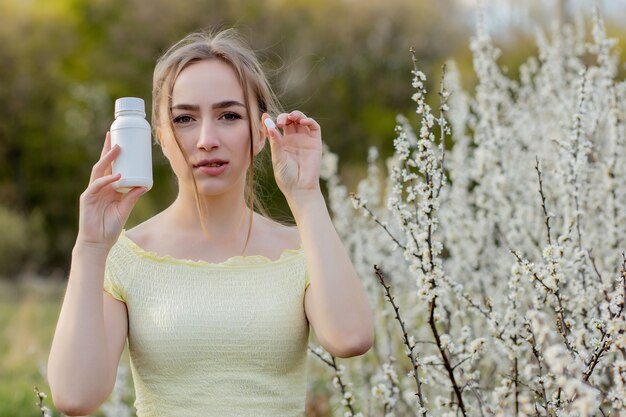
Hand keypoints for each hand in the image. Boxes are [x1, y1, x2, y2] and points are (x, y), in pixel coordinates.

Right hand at [76, 132, 146, 249]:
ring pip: (99, 170)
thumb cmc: (110, 227)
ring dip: (108, 159)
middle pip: (103, 164)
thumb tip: (145, 185)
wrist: (98, 242)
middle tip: (114, 135)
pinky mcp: (87, 199)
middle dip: (107, 149)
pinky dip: (107, 180)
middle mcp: (99, 186)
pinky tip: (116, 176)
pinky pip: (97, 186)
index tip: (122, 141)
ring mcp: (92, 191)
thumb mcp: (125, 209)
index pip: (111, 167)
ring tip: (117, 148)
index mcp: (108, 187)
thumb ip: (133, 197)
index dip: (114, 154)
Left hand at [263, 111, 322, 198]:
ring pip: (301, 120)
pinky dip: (309, 121)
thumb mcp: (278, 158)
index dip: (272, 119)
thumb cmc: (286, 176)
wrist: (300, 188)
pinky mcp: (315, 142)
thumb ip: (275, 142)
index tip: (265, 116)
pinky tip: (302, 122)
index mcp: (282, 143)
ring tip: (292, 117)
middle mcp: (294, 139)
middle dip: (285, 117)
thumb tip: (269, 126)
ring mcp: (305, 140)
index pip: (277, 126)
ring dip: (297, 115)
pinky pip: (314, 127)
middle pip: (290, 120)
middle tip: (281, 122)